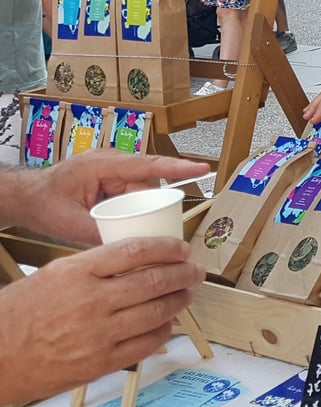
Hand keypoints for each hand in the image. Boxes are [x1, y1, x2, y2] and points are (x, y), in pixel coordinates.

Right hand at [0, 238, 205, 402]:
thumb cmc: (22, 312)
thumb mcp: (57, 272)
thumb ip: (96, 263)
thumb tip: (138, 256)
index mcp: (79, 272)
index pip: (136, 251)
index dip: (167, 247)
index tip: (182, 247)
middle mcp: (91, 302)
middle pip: (153, 281)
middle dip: (183, 273)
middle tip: (195, 270)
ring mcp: (98, 335)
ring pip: (155, 312)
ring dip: (179, 300)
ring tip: (187, 292)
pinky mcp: (100, 363)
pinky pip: (145, 345)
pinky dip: (163, 331)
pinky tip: (169, 322)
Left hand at [15, 151, 209, 245]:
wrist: (26, 195)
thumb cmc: (43, 201)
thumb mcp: (69, 222)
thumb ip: (100, 232)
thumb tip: (128, 247)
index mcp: (104, 165)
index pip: (148, 166)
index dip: (178, 169)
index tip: (202, 169)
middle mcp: (111, 164)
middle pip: (145, 184)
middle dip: (149, 206)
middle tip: (151, 228)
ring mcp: (110, 170)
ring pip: (137, 191)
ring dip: (136, 209)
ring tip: (121, 227)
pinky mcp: (109, 180)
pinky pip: (128, 193)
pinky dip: (129, 208)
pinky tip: (122, 223)